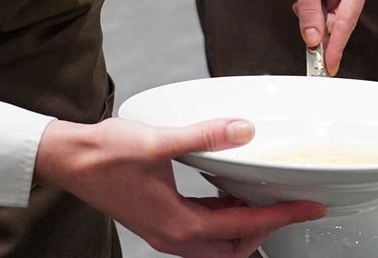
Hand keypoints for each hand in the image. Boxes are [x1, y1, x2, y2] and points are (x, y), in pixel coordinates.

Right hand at [35, 117, 323, 256]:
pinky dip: (224, 217)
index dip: (281, 216)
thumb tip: (243, 131)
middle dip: (265, 231)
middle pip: (233, 247)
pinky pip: (202, 229)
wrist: (68, 159)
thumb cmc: (105, 155)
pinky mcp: (158, 221)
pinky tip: (231, 192)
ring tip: (267, 198)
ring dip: (244, 226)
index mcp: (178, 223)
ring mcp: (164, 231)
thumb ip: (205, 136)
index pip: (243, 226)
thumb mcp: (159, 141)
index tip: (308, 207)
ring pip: (217, 244)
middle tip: (292, 205)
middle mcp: (173, 235)